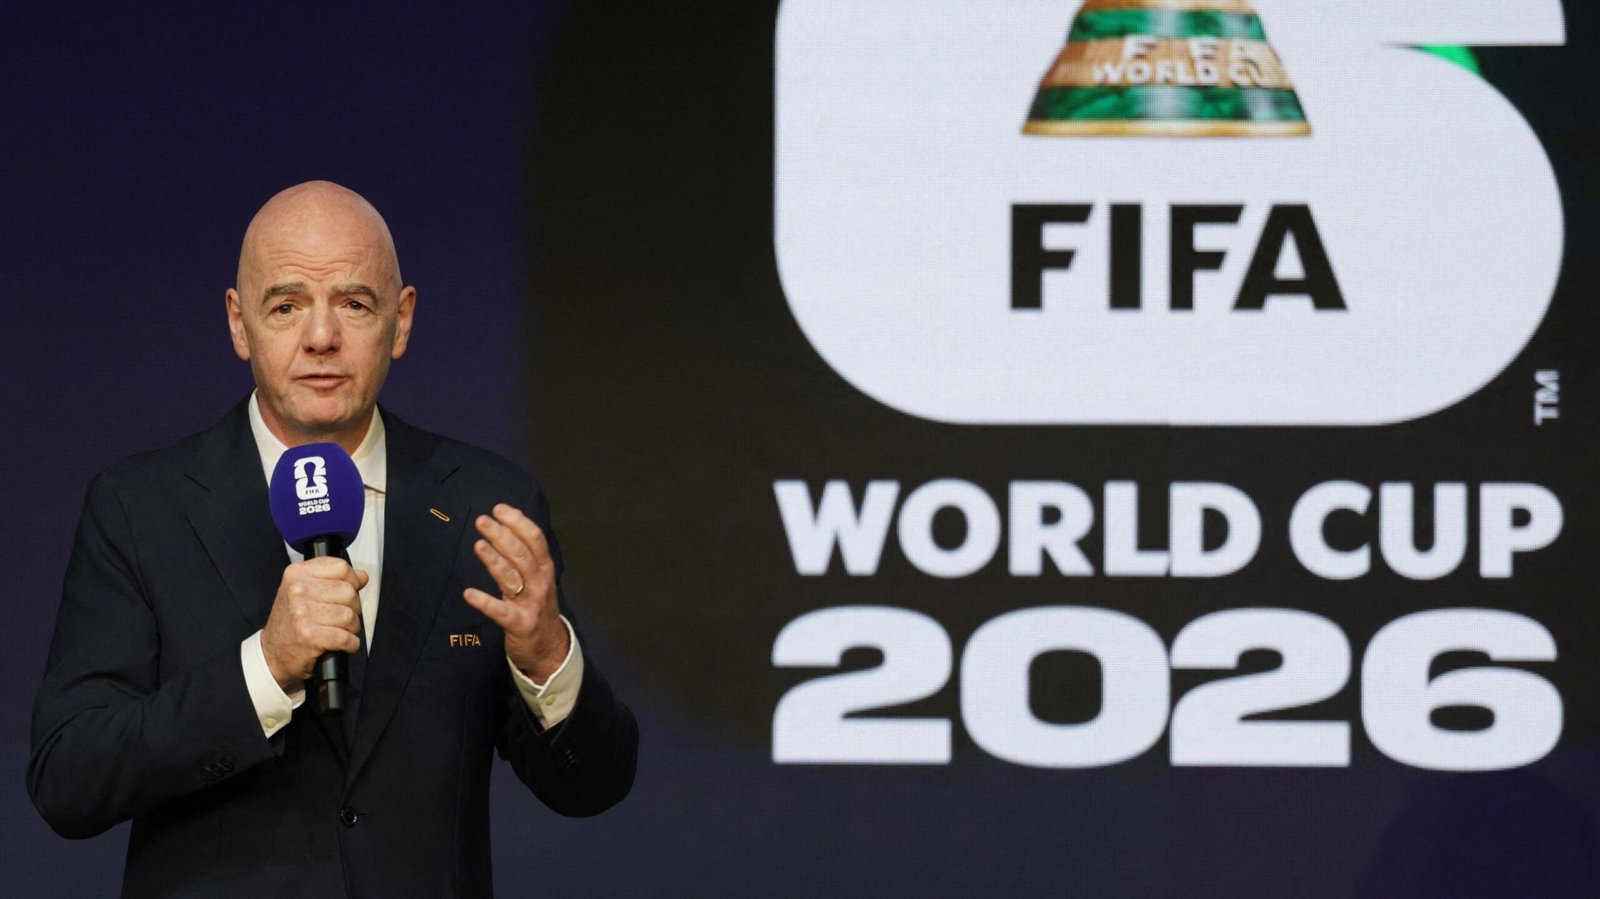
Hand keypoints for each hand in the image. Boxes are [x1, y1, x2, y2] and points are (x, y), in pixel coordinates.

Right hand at [260, 556, 366, 690]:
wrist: (271, 653)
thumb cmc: (290, 622)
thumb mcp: (304, 592)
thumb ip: (333, 580)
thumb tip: (362, 576)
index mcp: (297, 574)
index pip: (341, 567)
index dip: (352, 581)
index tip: (346, 593)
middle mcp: (298, 590)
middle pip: (349, 592)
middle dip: (353, 608)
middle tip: (341, 618)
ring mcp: (302, 613)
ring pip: (350, 616)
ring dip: (351, 628)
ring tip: (339, 631)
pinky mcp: (310, 636)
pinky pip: (347, 638)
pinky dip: (351, 644)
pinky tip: (342, 644)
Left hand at [464, 503, 568, 682]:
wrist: (550, 647)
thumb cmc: (537, 606)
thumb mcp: (538, 578)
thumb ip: (526, 555)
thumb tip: (508, 524)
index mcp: (545, 568)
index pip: (535, 539)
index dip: (518, 522)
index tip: (499, 509)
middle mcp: (540, 582)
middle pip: (521, 554)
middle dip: (502, 535)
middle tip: (482, 521)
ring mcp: (531, 604)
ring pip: (512, 577)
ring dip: (494, 560)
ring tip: (478, 545)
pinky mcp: (520, 624)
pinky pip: (501, 611)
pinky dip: (485, 602)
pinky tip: (469, 594)